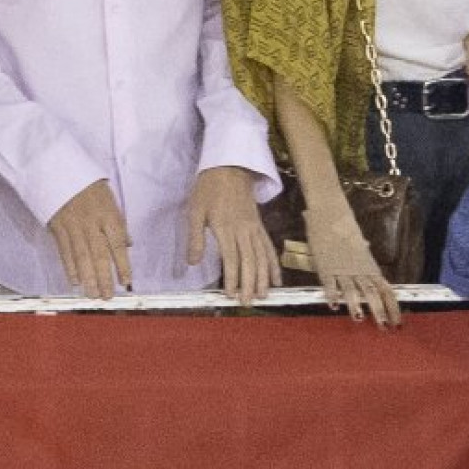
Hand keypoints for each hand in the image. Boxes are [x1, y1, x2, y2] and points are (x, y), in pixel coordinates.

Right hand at [49, 180, 131, 297]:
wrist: (58, 169)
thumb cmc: (89, 184)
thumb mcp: (110, 198)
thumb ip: (119, 222)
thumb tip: (129, 244)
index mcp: (108, 213)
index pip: (118, 243)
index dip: (122, 264)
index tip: (127, 281)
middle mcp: (91, 222)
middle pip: (99, 254)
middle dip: (104, 278)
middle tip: (108, 296)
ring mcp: (73, 225)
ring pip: (81, 256)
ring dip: (88, 278)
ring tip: (93, 295)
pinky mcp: (57, 227)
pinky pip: (65, 251)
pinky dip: (69, 267)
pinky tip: (75, 281)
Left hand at [187, 166, 281, 304]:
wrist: (230, 166)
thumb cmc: (208, 188)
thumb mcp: (195, 210)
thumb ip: (195, 237)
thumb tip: (192, 263)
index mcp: (226, 227)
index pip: (231, 258)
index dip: (232, 277)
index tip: (230, 294)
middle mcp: (243, 230)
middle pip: (250, 260)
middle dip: (250, 283)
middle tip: (248, 302)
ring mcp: (254, 228)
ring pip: (262, 256)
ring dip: (263, 277)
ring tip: (263, 296)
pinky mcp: (259, 225)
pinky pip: (268, 247)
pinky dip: (273, 264)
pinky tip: (276, 279)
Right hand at [303, 203, 400, 326]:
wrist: (330, 214)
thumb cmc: (344, 229)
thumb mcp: (358, 243)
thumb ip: (363, 253)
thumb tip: (367, 247)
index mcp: (369, 266)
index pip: (386, 289)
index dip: (393, 307)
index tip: (398, 324)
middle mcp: (359, 269)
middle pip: (372, 292)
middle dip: (378, 310)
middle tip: (384, 328)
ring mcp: (342, 268)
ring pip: (352, 288)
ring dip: (355, 304)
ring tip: (359, 319)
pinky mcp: (326, 266)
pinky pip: (330, 282)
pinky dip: (331, 293)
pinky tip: (333, 305)